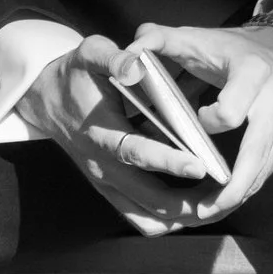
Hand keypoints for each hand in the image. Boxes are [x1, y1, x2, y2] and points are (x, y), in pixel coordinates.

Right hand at [15, 36, 223, 235]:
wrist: (47, 101)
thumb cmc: (76, 76)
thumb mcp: (91, 54)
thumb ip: (114, 58)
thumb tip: (136, 64)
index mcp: (100, 131)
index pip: (135, 152)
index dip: (168, 161)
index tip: (200, 165)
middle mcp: (103, 166)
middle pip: (149, 199)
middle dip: (188, 203)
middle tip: (226, 196)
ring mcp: (107, 183)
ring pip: (148, 217)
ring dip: (184, 216)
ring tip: (218, 204)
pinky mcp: (111, 191)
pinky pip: (141, 219)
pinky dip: (169, 219)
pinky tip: (196, 207)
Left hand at [126, 17, 272, 223]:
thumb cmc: (229, 46)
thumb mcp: (194, 36)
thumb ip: (156, 40)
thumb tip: (126, 58)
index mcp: (253, 72)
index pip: (230, 113)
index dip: (207, 124)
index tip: (195, 120)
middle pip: (256, 153)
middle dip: (231, 186)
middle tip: (202, 211)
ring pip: (265, 168)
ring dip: (239, 194)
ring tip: (208, 213)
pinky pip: (270, 169)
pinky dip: (249, 186)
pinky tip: (226, 199)